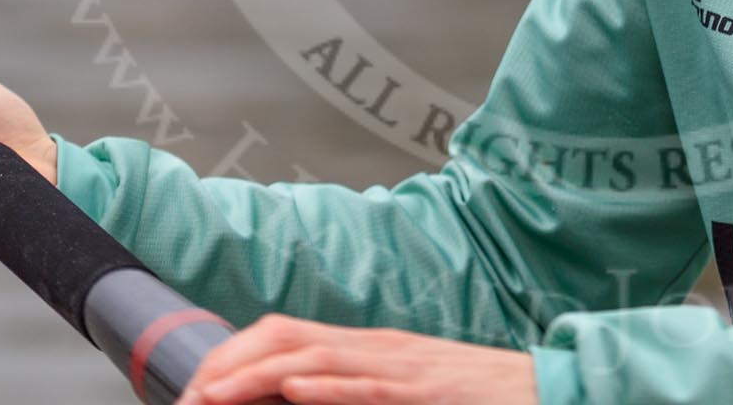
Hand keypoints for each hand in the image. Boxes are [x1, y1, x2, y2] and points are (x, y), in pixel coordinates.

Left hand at [176, 314, 537, 404]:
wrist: (542, 389)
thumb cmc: (475, 396)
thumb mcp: (406, 387)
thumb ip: (358, 389)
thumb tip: (300, 399)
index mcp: (370, 347)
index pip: (285, 334)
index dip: (235, 353)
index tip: (198, 384)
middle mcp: (377, 347)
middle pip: (287, 338)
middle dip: (231, 363)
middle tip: (190, 395)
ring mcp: (400, 366)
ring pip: (316, 359)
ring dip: (258, 376)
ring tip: (217, 394)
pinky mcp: (425, 391)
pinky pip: (367, 386)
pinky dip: (327, 388)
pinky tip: (295, 392)